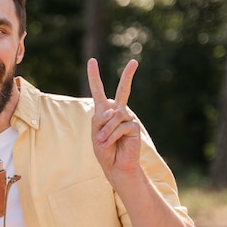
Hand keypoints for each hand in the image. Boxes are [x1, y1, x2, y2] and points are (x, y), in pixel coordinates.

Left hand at [87, 58, 140, 179]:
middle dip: (128, 76)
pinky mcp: (134, 126)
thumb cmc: (104, 150)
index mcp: (104, 111)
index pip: (98, 91)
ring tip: (101, 142)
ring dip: (105, 131)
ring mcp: (128, 118)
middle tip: (134, 62)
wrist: (115, 166)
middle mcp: (118, 111)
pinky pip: (120, 126)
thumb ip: (99, 120)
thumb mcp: (95, 134)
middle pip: (123, 91)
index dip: (94, 76)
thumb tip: (112, 110)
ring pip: (114, 116)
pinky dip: (111, 136)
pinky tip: (109, 143)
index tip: (92, 60)